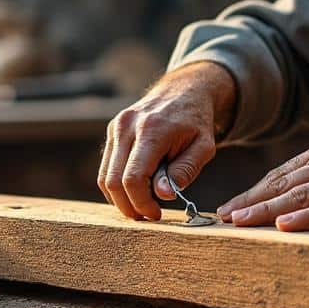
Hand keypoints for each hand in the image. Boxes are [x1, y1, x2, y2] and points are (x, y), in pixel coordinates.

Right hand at [98, 62, 235, 220]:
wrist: (184, 90)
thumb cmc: (196, 122)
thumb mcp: (204, 147)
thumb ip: (184, 171)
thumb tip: (162, 194)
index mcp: (152, 130)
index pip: (133, 178)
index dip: (141, 203)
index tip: (156, 214)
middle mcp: (127, 126)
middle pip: (113, 181)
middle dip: (128, 206)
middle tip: (146, 217)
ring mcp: (116, 126)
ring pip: (104, 176)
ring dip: (120, 198)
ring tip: (141, 206)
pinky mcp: (112, 130)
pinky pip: (106, 166)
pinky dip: (117, 184)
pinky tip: (136, 190)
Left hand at [217, 134, 308, 230]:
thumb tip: (299, 189)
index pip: (283, 173)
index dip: (256, 189)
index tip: (234, 204)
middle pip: (282, 183)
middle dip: (250, 200)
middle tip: (224, 215)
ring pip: (296, 196)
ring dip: (264, 210)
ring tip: (240, 222)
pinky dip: (303, 218)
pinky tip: (283, 226)